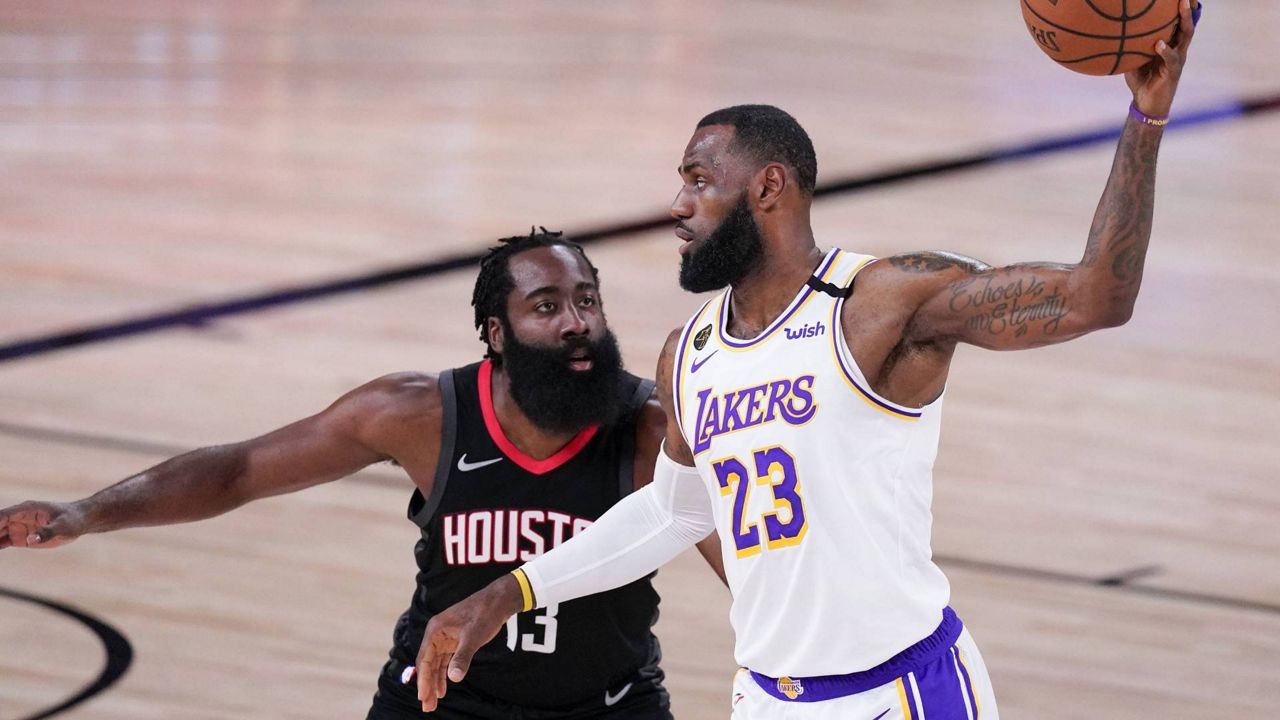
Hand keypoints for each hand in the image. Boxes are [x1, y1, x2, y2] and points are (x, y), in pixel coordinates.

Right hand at [0, 501, 84, 548]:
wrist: (80, 521)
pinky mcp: (20, 538)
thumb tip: (31, 540)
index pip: (2, 516)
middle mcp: (18, 517)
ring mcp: (17, 527)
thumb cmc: (72, 520)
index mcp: (26, 509)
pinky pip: (1, 542)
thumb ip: (47, 532)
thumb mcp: (63, 526)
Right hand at [415, 574, 523, 711]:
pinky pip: (445, 660)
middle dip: (427, 685)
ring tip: (433, 702)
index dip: (423, 680)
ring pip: (436, 664)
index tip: (423, 697)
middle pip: (428, 664)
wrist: (499, 601)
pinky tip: (444, 688)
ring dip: (435, 682)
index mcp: (436, 630)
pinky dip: (444, 674)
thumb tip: (453, 678)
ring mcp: (445, 637)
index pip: (424, 659)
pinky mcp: (455, 640)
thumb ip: (462, 658)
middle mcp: (437, 634)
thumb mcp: (474, 637)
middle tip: (427, 707)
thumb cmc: (485, 614)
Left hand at [1126, 0, 1198, 116]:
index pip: (1178, 22)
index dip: (1180, 8)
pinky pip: (1172, 58)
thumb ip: (1131, 45)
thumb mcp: (1134, 58)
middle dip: (1188, 7)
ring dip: (1184, 20)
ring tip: (1182, 6)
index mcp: (1171, 43)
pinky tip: (1159, 44)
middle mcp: (1178, 48)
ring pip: (1186, 35)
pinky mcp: (1174, 71)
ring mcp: (1178, 58)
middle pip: (1187, 22)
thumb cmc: (1140, 78)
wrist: (1146, 102)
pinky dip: (1165, 50)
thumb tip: (1115, 29)